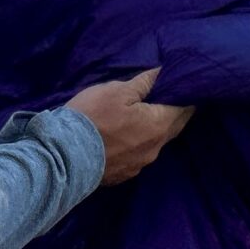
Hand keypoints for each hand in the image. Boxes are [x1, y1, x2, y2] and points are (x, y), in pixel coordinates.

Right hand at [66, 67, 194, 185]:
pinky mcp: (123, 175)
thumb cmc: (93, 117)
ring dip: (154, 131)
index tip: (183, 87)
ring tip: (144, 119)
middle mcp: (156, 148)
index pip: (185, 109)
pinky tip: (124, 139)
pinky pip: (137, 156)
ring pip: (155, 143)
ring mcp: (140, 165)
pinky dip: (136, 145)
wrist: (64, 156)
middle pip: (174, 127)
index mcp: (159, 125)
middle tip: (169, 99)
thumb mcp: (117, 91)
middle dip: (174, 113)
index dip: (186, 96)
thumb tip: (162, 73)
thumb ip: (144, 83)